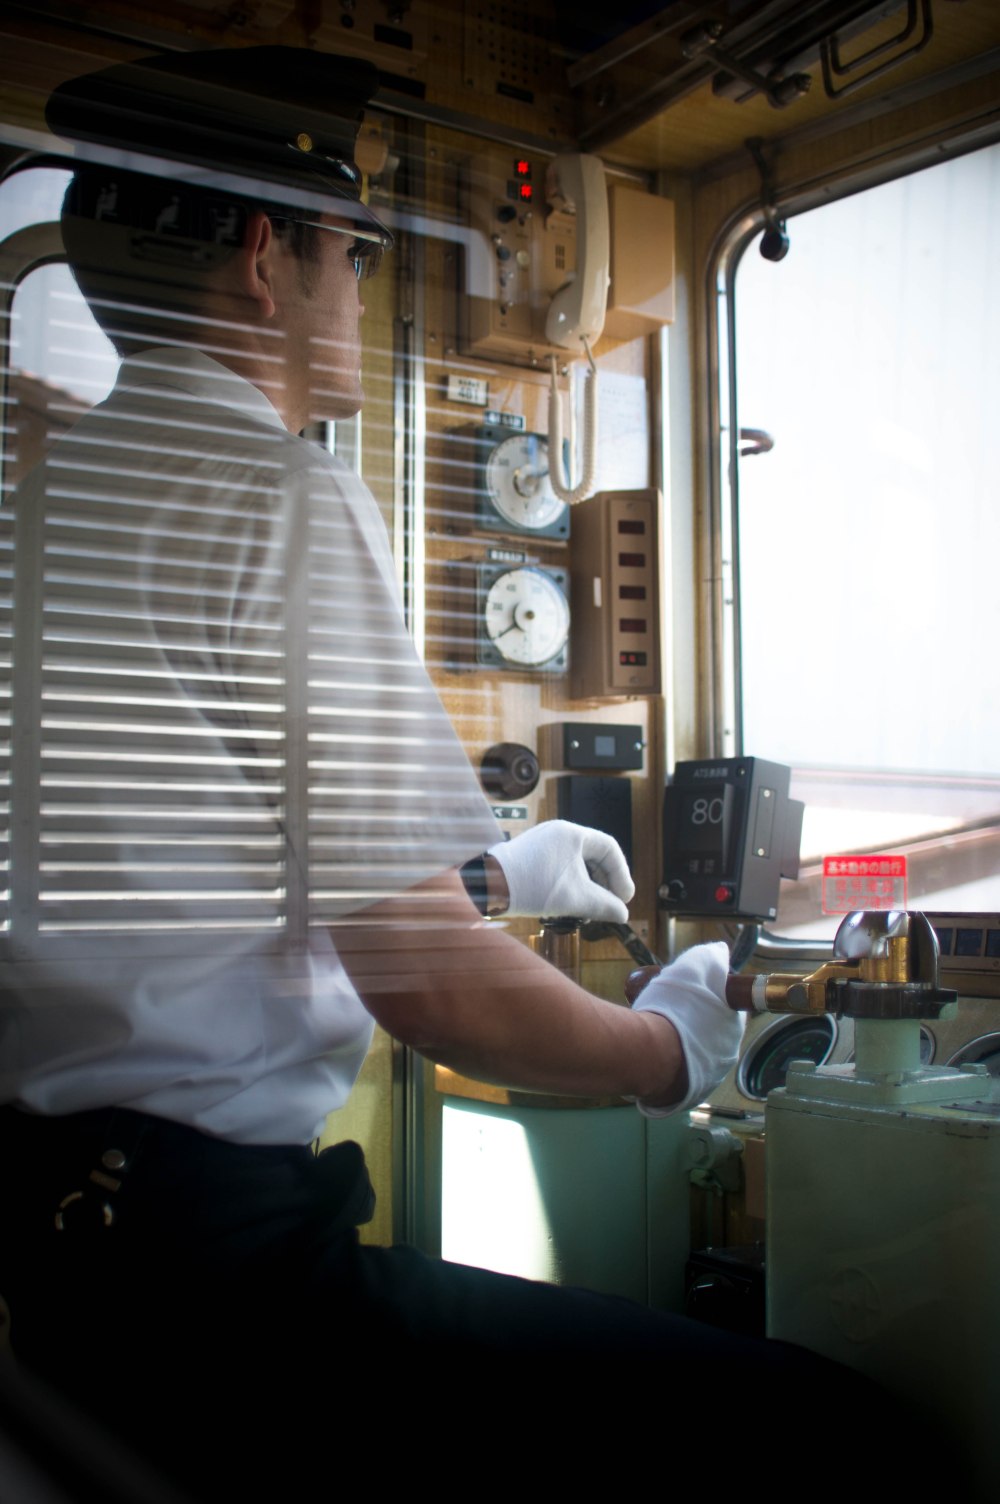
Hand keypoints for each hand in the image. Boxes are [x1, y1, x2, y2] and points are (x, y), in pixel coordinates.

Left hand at [487, 820, 634, 921]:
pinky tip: (569, 902)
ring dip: (588, 885)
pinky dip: (571, 882)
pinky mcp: (531, 855)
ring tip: (590, 907)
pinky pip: (561, 866)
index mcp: (572, 833)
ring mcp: (543, 842)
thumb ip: (605, 906)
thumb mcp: (576, 899)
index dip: (621, 874)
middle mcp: (558, 832)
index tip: (624, 898)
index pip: (609, 849)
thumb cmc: (531, 887)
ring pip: (577, 863)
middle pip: (594, 855)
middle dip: (605, 882)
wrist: (488, 885)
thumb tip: (622, 914)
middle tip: (609, 904)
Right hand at [629, 942, 742, 1114]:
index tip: (684, 991)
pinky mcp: (682, 1097)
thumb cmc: (672, 1009)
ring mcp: (706, 1080)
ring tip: (651, 1031)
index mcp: (734, 1026)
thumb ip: (709, 956)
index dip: (704, 996)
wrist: (646, 1054)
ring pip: (690, 1055)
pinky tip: (648, 1053)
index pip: (725, 1006)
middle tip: (664, 1010)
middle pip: (707, 1032)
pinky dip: (663, 1064)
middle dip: (689, 1020)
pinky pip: (674, 1075)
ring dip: (675, 1043)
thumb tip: (719, 951)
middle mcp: (726, 1056)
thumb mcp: (691, 966)